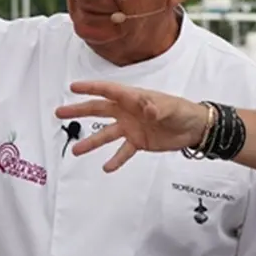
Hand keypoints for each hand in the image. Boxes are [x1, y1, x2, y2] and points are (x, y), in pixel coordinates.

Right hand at [54, 81, 209, 171]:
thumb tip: (146, 107)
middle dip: (79, 111)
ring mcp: (131, 127)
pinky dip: (115, 160)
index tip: (73, 87)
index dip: (90, 88)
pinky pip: (123, 151)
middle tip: (60, 112)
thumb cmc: (183, 111)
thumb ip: (156, 108)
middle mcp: (128, 111)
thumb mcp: (169, 108)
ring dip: (91, 142)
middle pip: (98, 110)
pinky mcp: (138, 141)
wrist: (195, 128)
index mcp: (133, 98)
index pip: (108, 91)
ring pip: (106, 134)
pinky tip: (106, 168)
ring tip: (76, 151)